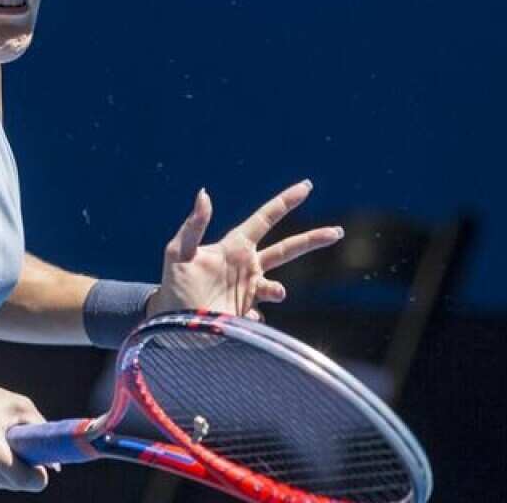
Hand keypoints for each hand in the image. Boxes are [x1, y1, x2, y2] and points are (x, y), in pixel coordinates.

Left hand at [147, 180, 343, 319]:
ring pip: (279, 287)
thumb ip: (194, 225)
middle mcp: (247, 266)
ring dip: (279, 290)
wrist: (169, 319)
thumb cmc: (172, 282)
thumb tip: (203, 193)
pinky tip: (241, 319)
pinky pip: (261, 315)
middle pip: (287, 250)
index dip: (285, 202)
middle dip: (312, 240)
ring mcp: (250, 290)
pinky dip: (256, 318)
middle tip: (337, 232)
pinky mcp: (248, 314)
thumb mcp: (178, 251)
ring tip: (276, 293)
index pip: (265, 219)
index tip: (306, 186)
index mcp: (235, 246)